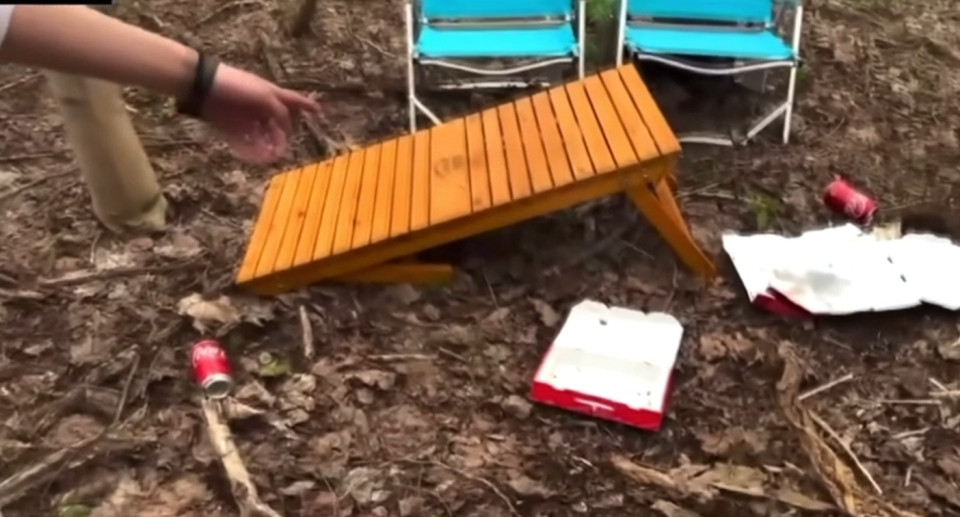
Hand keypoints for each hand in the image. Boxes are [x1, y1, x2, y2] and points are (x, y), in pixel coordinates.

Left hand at [201, 64, 318, 163]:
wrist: (204, 87)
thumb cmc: (238, 86)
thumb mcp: (265, 96)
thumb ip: (279, 111)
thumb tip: (287, 127)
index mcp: (271, 94)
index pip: (293, 100)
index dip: (307, 105)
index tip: (319, 111)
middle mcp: (260, 107)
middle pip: (277, 124)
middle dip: (282, 136)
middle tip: (284, 149)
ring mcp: (246, 117)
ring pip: (262, 135)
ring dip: (267, 146)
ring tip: (271, 156)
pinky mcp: (232, 127)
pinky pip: (244, 141)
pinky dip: (250, 150)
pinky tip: (255, 157)